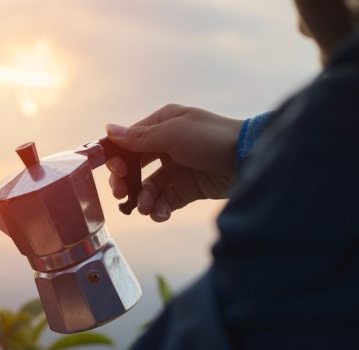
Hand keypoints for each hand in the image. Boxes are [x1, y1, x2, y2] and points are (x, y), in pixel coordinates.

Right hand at [105, 105, 242, 221]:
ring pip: (148, 187)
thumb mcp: (174, 134)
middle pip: (134, 167)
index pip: (129, 142)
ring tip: (147, 208)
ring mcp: (177, 169)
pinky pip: (165, 201)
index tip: (116, 172)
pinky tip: (160, 214)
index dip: (118, 158)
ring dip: (143, 199)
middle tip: (121, 194)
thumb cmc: (212, 139)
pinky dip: (159, 209)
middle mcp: (167, 146)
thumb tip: (109, 130)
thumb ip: (140, 137)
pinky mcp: (187, 189)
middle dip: (125, 182)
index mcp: (163, 126)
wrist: (250, 159)